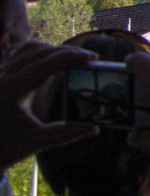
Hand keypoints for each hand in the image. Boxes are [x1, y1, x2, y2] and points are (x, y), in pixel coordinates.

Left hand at [0, 40, 98, 169]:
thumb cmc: (4, 147)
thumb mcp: (35, 142)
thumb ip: (65, 134)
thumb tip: (94, 129)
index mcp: (11, 90)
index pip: (48, 63)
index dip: (72, 57)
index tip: (93, 58)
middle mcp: (2, 76)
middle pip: (41, 52)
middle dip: (67, 52)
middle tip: (89, 58)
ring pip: (29, 48)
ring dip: (53, 49)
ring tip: (72, 57)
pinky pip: (18, 52)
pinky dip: (37, 50)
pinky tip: (49, 56)